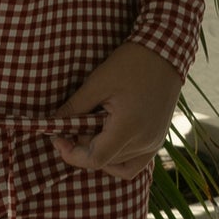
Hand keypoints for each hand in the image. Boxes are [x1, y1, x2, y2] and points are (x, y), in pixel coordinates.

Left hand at [48, 39, 182, 179]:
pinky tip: (108, 141)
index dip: (71, 154)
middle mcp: (144, 142)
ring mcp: (153, 143)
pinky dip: (118, 160)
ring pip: (118, 164)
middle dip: (83, 148)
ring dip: (100, 153)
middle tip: (75, 123)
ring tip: (93, 128)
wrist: (165, 53)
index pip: (95, 159)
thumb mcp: (98, 82)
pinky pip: (135, 164)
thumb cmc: (131, 64)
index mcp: (128, 128)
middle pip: (105, 162)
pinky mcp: (157, 140)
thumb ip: (75, 106)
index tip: (58, 138)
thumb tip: (53, 122)